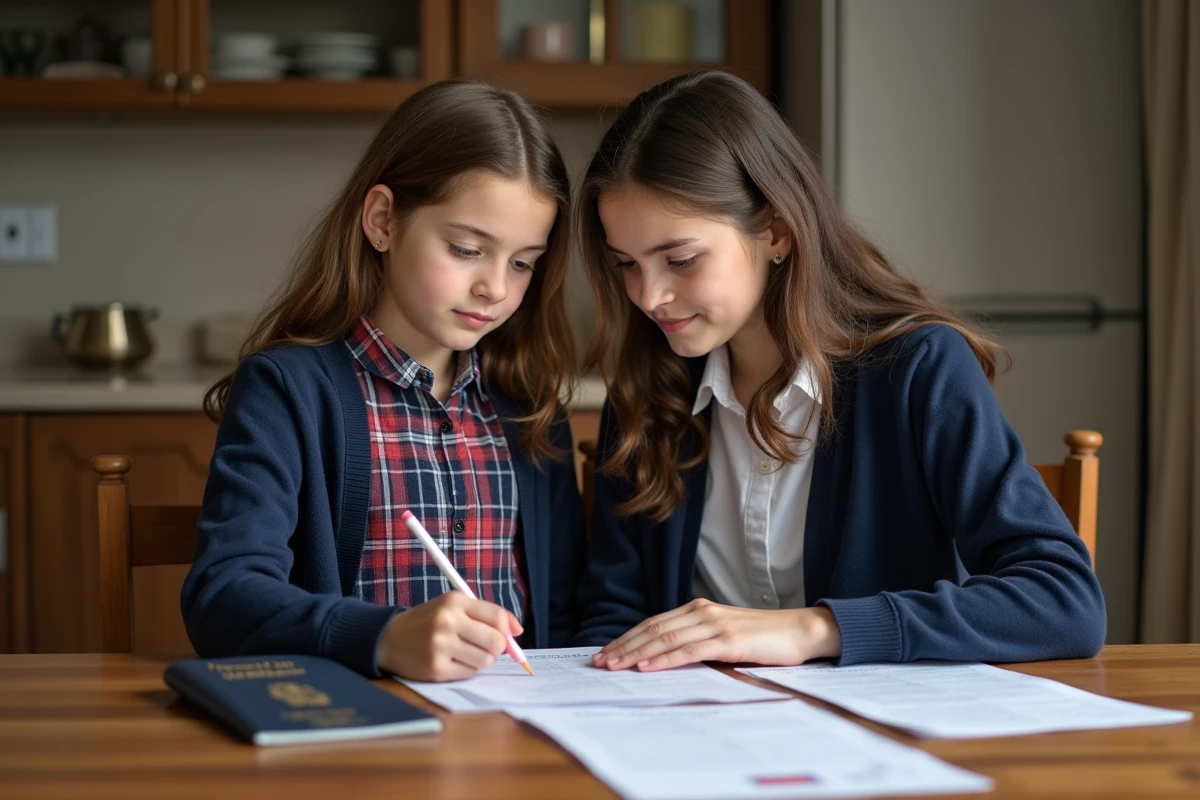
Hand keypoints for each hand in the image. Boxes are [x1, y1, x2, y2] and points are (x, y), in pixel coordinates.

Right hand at [375, 591, 520, 681]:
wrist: (390, 638)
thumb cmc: (429, 621)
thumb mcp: (453, 606)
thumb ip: (485, 614)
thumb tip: (517, 630)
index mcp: (454, 602)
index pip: (497, 617)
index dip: (508, 629)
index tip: (510, 635)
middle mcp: (447, 622)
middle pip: (495, 641)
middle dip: (498, 647)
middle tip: (486, 645)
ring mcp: (440, 646)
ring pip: (485, 660)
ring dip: (482, 659)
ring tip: (467, 652)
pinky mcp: (436, 668)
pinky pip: (470, 673)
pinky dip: (468, 669)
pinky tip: (454, 661)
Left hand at [592, 599, 841, 671]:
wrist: (801, 631)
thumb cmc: (764, 638)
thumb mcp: (724, 636)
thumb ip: (698, 640)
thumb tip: (668, 658)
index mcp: (698, 609)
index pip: (653, 623)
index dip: (627, 638)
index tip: (606, 652)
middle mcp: (702, 612)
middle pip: (652, 629)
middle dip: (623, 646)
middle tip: (599, 662)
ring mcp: (714, 624)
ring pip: (665, 639)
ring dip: (636, 654)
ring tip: (614, 666)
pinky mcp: (728, 640)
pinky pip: (688, 650)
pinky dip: (664, 659)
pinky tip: (647, 668)